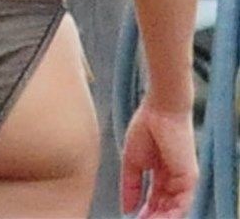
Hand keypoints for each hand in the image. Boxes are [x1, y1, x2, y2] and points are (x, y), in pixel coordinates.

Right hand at [120, 96, 198, 217]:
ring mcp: (183, 179)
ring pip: (173, 209)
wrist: (159, 108)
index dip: (144, 213)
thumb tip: (126, 208)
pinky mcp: (189, 177)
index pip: (155, 201)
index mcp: (162, 174)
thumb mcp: (131, 161)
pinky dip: (170, 215)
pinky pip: (182, 204)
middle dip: (151, 218)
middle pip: (164, 208)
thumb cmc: (146, 126)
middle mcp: (174, 179)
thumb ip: (130, 186)